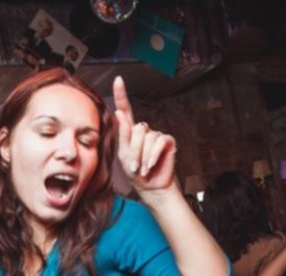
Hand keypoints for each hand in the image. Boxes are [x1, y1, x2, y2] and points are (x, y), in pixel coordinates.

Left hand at [113, 76, 176, 194]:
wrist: (151, 187)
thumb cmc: (136, 172)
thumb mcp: (124, 155)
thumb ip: (123, 135)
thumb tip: (119, 113)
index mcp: (130, 131)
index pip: (125, 110)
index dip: (122, 95)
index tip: (118, 79)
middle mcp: (144, 130)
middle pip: (137, 129)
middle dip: (134, 150)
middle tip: (135, 166)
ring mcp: (156, 135)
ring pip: (147, 137)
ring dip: (143, 156)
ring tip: (143, 169)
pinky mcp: (167, 141)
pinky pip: (158, 142)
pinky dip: (153, 156)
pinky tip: (151, 165)